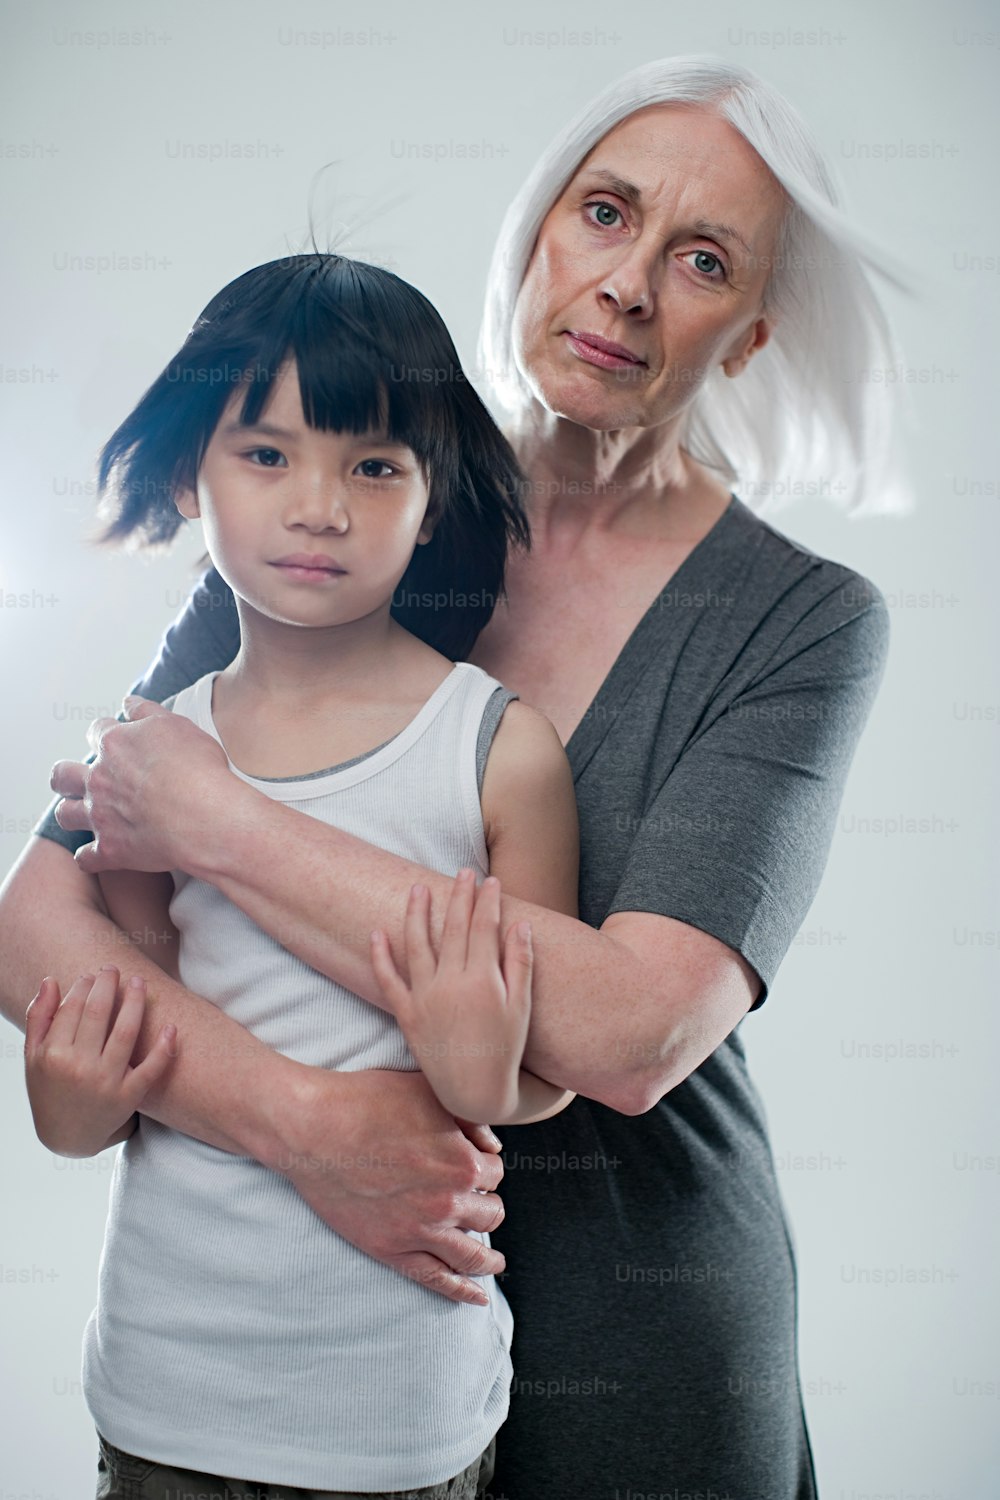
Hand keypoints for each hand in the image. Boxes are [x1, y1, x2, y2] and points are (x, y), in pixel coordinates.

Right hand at [23, 967, 177, 1155]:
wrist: (67, 1137)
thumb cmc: (49, 1090)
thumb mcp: (33, 1058)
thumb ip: (39, 1018)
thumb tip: (51, 980)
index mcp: (53, 1055)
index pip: (73, 1009)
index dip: (84, 986)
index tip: (92, 975)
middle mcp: (79, 1067)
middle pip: (99, 1014)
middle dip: (108, 985)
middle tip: (114, 969)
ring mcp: (106, 1082)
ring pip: (126, 1032)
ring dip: (135, 1002)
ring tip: (139, 982)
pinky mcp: (129, 1096)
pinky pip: (152, 1068)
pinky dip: (165, 1047)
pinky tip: (171, 1026)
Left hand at [51, 695, 229, 872]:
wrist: (205, 815)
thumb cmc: (198, 769)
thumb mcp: (178, 726)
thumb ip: (149, 712)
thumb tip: (129, 703)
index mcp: (115, 745)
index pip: (98, 732)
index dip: (106, 735)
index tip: (116, 740)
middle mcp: (100, 779)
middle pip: (63, 774)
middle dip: (66, 775)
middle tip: (77, 778)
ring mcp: (101, 816)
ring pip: (66, 814)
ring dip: (71, 813)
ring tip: (84, 815)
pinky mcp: (110, 850)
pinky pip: (86, 858)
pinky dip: (90, 857)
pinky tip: (98, 855)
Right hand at [276, 1065, 506, 1305]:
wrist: (314, 1128)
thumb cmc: (366, 1102)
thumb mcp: (429, 1093)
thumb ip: (469, 1120)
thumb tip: (492, 1146)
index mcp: (462, 1162)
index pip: (496, 1173)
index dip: (485, 1167)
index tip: (474, 1166)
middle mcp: (449, 1201)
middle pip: (491, 1213)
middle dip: (487, 1205)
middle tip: (477, 1203)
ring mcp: (420, 1230)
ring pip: (473, 1253)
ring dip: (488, 1258)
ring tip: (494, 1262)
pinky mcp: (391, 1249)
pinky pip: (437, 1278)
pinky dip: (462, 1292)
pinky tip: (477, 1298)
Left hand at [370, 870, 532, 1123]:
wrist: (474, 1092)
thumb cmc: (504, 1050)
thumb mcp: (520, 1007)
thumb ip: (520, 963)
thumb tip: (521, 924)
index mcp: (482, 980)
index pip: (484, 927)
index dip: (488, 901)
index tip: (492, 881)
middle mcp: (450, 983)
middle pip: (453, 927)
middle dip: (459, 896)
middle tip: (463, 872)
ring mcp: (425, 998)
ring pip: (417, 944)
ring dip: (417, 913)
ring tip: (419, 888)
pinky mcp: (407, 1014)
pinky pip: (388, 980)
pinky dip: (380, 956)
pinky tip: (376, 933)